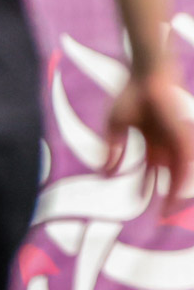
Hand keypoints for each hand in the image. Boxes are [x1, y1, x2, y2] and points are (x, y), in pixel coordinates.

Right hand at [104, 65, 193, 206]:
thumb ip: (111, 151)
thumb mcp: (114, 127)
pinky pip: (184, 159)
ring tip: (167, 210)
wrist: (146, 75)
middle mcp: (166, 142)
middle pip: (169, 173)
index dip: (144, 186)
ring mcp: (175, 137)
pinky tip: (178, 190)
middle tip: (162, 215)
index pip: (150, 169)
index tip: (139, 202)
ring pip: (179, 170)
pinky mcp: (181, 133)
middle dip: (165, 194)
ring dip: (175, 191)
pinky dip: (182, 175)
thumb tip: (105, 174)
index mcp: (151, 141)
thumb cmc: (129, 94)